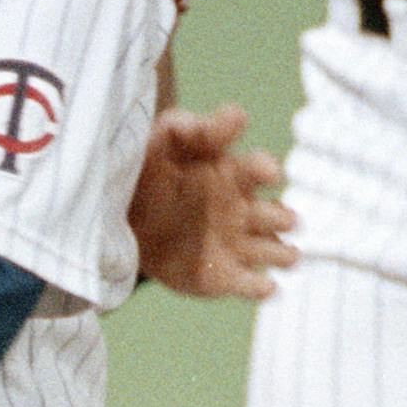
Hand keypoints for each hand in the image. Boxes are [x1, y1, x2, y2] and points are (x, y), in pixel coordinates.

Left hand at [128, 104, 296, 298]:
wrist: (121, 215)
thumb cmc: (150, 170)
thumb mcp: (162, 141)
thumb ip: (188, 127)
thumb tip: (224, 118)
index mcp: (234, 174)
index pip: (260, 169)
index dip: (266, 169)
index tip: (268, 172)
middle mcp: (245, 210)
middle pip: (278, 215)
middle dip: (283, 217)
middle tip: (282, 218)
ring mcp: (237, 245)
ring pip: (278, 251)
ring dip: (284, 253)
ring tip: (285, 254)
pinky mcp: (222, 277)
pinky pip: (252, 285)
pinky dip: (262, 287)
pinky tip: (265, 287)